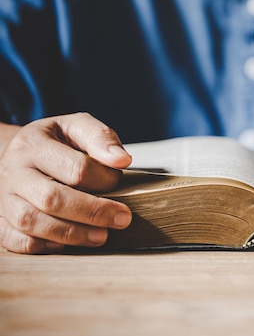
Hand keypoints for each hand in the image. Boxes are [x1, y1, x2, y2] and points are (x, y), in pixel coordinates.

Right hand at [0, 113, 132, 253]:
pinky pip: (15, 241)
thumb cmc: (54, 142)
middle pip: (52, 199)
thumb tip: (122, 160)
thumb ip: (101, 138)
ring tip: (102, 236)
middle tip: (122, 219)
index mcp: (33, 144)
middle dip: (92, 212)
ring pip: (31, 223)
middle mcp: (13, 171)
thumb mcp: (77, 126)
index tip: (120, 183)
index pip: (75, 168)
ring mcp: (3, 198)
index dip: (104, 180)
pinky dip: (42, 246)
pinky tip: (67, 243)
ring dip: (72, 234)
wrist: (19, 153)